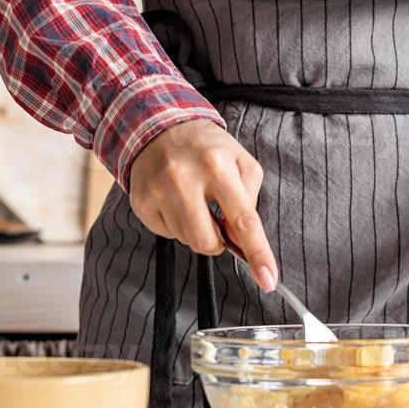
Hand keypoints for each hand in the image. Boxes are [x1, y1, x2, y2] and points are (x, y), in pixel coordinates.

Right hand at [128, 119, 276, 292]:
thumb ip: (249, 199)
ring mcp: (158, 191)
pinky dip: (177, 225)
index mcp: (218, 166)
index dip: (258, 253)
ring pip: (187, 241)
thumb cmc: (208, 149)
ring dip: (197, 231)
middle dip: (218, 243)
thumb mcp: (241, 161)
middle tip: (217, 222)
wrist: (159, 127)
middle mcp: (185, 179)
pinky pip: (166, 234)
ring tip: (194, 202)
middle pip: (207, 242)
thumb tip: (243, 239)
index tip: (268, 280)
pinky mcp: (140, 202)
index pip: (243, 219)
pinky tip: (175, 201)